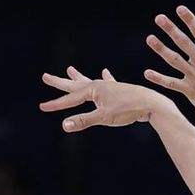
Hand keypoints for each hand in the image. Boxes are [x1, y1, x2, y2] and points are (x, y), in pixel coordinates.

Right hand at [40, 66, 165, 132]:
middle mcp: (99, 85)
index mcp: (93, 89)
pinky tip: (105, 71)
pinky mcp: (119, 91)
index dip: (55, 105)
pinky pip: (108, 82)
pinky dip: (105, 78)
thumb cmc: (128, 109)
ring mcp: (109, 87)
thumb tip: (63, 125)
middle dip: (60, 82)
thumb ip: (83, 121)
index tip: (42, 107)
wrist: (152, 103)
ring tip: (70, 69)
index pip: (70, 99)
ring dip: (79, 77)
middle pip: (75, 84)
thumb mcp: (103, 117)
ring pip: (89, 82)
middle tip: (45, 76)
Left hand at [143, 9, 194, 126]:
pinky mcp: (190, 92)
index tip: (179, 9)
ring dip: (161, 49)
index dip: (189, 19)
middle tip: (159, 18)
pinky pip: (171, 84)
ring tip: (150, 38)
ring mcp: (194, 78)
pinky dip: (159, 79)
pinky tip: (147, 73)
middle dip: (170, 29)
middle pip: (183, 42)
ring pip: (174, 60)